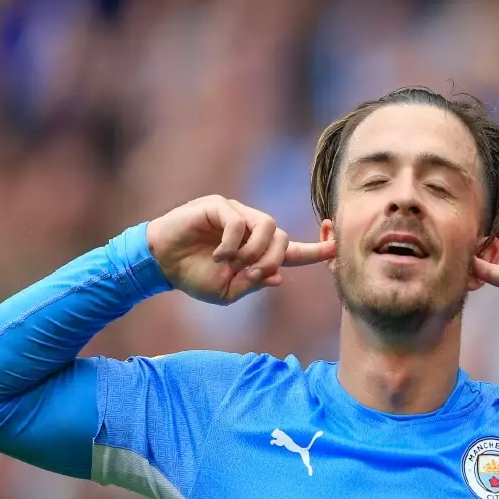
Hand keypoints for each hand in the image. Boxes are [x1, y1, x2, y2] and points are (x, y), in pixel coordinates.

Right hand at [145, 195, 334, 303]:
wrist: (162, 264)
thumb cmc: (193, 277)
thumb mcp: (226, 292)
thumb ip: (252, 285)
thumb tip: (279, 278)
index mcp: (256, 250)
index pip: (293, 251)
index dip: (315, 251)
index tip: (336, 248)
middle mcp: (251, 229)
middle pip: (283, 238)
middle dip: (272, 260)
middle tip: (250, 275)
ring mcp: (237, 214)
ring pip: (268, 226)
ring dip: (255, 252)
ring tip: (233, 265)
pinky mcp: (219, 206)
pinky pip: (240, 222)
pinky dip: (232, 244)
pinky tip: (218, 255)